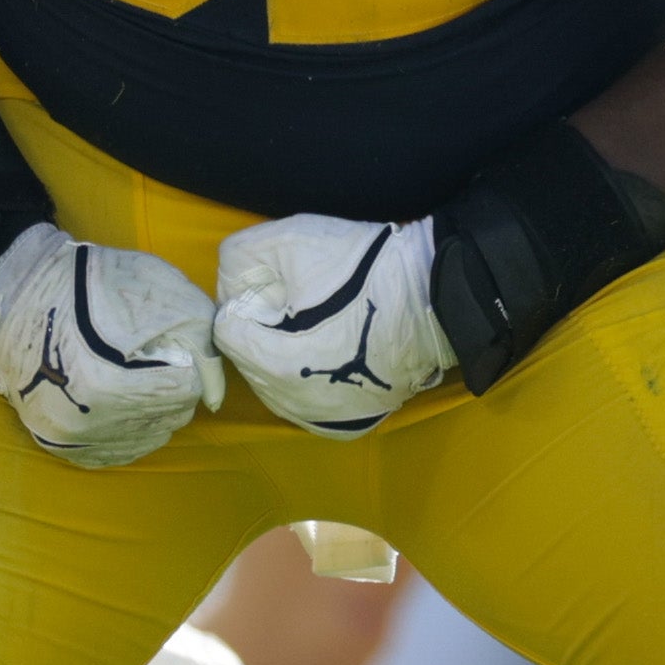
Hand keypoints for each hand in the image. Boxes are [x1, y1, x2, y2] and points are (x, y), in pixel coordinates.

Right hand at [0, 225, 225, 465]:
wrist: (17, 294)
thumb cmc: (90, 285)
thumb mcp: (158, 293)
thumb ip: (200, 343)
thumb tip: (215, 396)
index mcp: (108, 385)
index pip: (185, 391)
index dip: (183, 361)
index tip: (162, 341)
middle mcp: (87, 424)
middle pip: (169, 418)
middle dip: (171, 386)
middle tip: (147, 355)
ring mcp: (69, 439)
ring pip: (147, 438)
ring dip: (152, 409)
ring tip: (131, 374)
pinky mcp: (59, 446)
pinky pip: (117, 453)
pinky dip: (130, 430)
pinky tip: (122, 402)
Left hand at [210, 212, 455, 434]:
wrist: (437, 296)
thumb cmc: (365, 268)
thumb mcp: (293, 239)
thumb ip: (240, 256)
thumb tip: (228, 283)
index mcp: (274, 363)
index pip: (228, 331)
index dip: (250, 300)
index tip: (283, 285)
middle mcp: (292, 403)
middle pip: (249, 360)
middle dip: (263, 330)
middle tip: (301, 302)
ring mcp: (321, 418)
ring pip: (275, 385)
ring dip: (281, 355)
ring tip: (317, 325)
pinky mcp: (347, 424)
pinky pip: (307, 403)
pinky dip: (308, 380)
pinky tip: (328, 354)